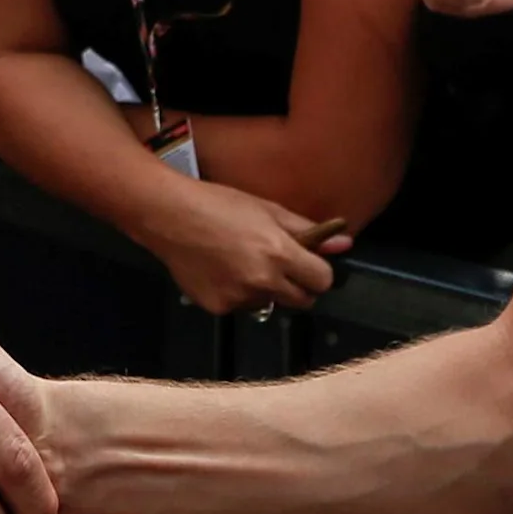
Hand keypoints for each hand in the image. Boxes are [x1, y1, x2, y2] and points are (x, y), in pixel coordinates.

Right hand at [133, 176, 346, 313]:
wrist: (168, 216)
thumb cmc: (219, 204)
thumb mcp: (267, 210)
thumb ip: (307, 230)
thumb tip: (344, 243)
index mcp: (279, 253)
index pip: (322, 280)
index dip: (318, 271)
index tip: (308, 262)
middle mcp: (262, 281)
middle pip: (303, 301)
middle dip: (298, 285)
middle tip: (279, 264)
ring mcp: (239, 298)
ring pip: (271, 304)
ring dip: (266, 290)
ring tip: (241, 262)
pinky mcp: (218, 309)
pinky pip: (242, 307)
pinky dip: (238, 294)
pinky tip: (221, 271)